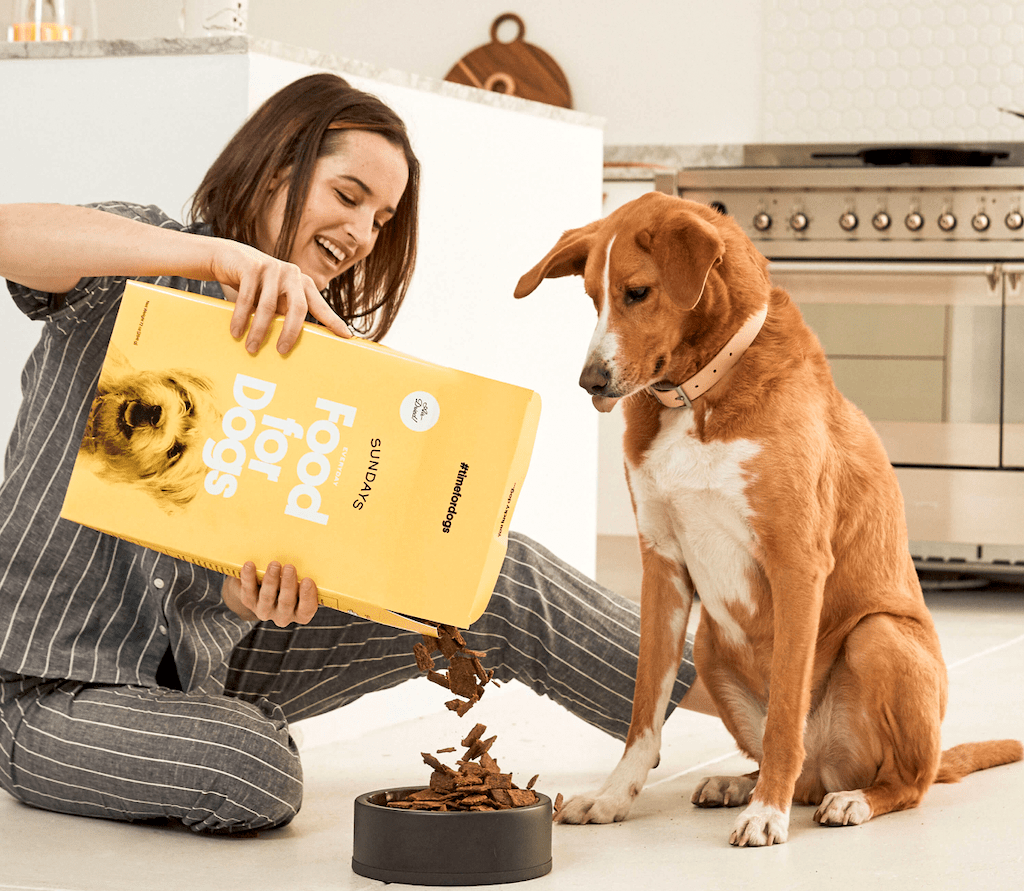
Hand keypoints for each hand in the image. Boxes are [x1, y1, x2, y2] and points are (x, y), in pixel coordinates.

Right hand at [210, 240, 353, 353]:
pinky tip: (236, 332)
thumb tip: (291, 344)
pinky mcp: (252, 266)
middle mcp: (292, 274)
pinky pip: (247, 298)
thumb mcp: (275, 299)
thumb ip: (285, 313)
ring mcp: (273, 268)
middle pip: (298, 307)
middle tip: (282, 351)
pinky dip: (241, 317)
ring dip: (259, 330)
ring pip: (269, 306)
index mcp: (303, 284)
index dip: (333, 321)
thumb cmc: (256, 286)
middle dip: (291, 332)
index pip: (320, 306)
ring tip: (251, 348)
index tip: (346, 335)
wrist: (227, 258)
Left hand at [222, 561, 319, 626]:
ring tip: (274, 565)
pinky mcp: (249, 601)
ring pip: (267, 597)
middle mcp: (283, 615)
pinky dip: (249, 577)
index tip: (308, 580)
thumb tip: (317, 556)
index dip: (308, 597)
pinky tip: (250, 565)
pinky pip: (248, 591)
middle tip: (290, 567)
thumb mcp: (301, 582)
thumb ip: (306, 576)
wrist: (263, 586)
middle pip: (286, 603)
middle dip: (288, 584)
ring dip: (271, 580)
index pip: (307, 609)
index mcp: (300, 613)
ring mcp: (264, 610)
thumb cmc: (290, 582)